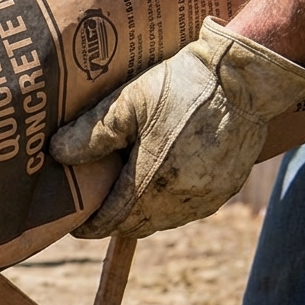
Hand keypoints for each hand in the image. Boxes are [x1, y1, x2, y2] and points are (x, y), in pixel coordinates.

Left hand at [50, 17, 304, 238]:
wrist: (247, 77)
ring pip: (166, 220)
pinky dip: (169, 207)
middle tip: (97, 212)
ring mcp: (209, 195)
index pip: (115, 218)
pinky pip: (190, 209)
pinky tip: (160, 191)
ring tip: (124, 201)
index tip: (77, 227)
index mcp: (154, 179)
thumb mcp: (129, 102)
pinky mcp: (228, 187)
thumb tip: (57, 154)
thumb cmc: (184, 84)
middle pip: (139, 224)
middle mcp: (183, 196)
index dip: (93, 226)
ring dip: (143, 216)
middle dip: (115, 222)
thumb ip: (92, 133)